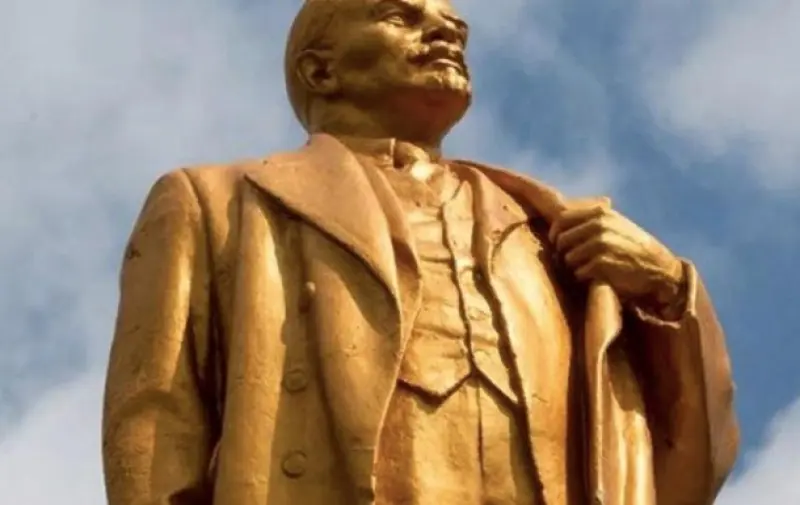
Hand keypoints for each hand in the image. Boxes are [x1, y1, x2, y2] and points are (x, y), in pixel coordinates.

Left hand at [548, 198, 684, 305]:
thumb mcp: (617, 224)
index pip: (562, 219)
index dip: (555, 233)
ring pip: (568, 258)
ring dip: (574, 267)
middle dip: (563, 253)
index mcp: (601, 213)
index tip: (556, 242)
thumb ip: (592, 219)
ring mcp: (601, 244)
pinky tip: (596, 276)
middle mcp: (600, 225)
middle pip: (562, 240)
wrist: (659, 269)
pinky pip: (579, 273)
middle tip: (572, 260)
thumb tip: (558, 219)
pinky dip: (584, 277)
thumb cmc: (633, 247)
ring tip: (589, 268)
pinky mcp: (603, 263)